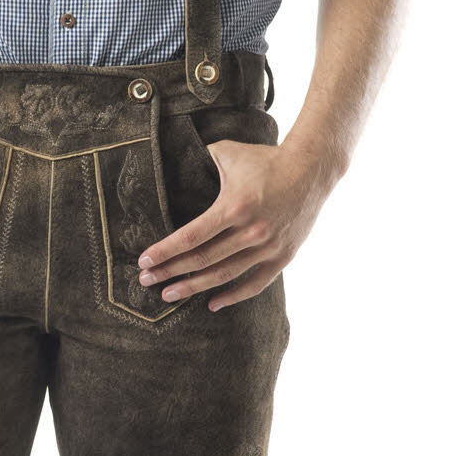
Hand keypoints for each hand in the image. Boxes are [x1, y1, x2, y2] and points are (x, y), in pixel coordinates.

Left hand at [136, 133, 338, 309]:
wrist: (312, 169)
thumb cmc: (266, 159)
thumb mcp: (229, 152)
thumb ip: (200, 158)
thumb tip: (174, 158)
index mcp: (234, 206)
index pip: (191, 236)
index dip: (165, 251)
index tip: (144, 262)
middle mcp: (251, 230)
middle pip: (202, 259)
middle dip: (171, 272)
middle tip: (146, 281)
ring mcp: (268, 246)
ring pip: (225, 275)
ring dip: (194, 287)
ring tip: (169, 295)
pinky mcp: (283, 256)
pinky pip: (255, 283)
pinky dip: (233, 296)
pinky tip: (212, 303)